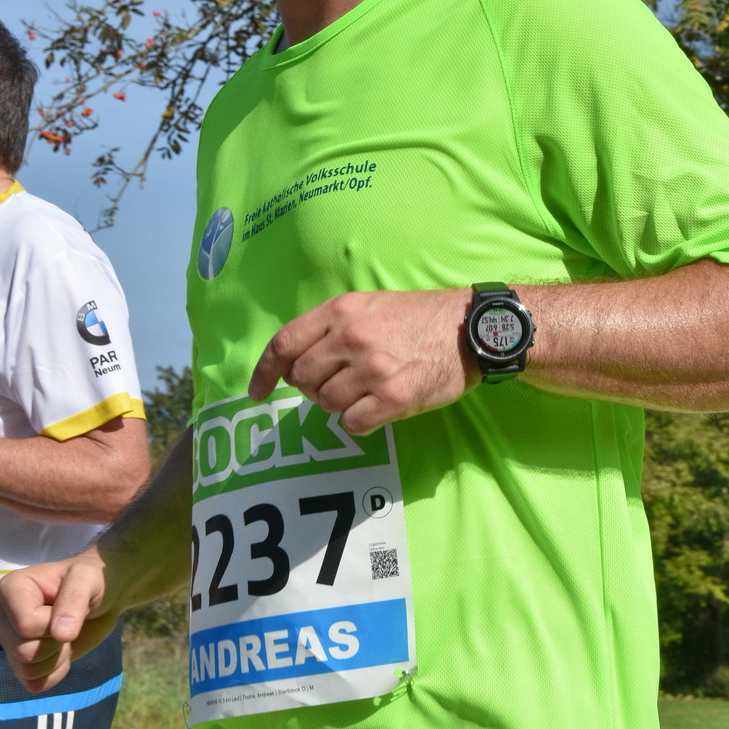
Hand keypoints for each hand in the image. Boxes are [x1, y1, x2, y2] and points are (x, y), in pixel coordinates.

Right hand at [0, 549, 116, 692]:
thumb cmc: (91, 580)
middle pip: (23, 651)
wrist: (101, 596)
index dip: (52, 625)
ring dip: (56, 658)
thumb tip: (61, 634)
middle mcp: (2, 614)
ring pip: (26, 670)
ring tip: (66, 636)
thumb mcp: (88, 578)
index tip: (67, 608)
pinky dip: (54, 673)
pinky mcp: (20, 660)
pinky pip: (33, 684)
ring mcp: (9, 639)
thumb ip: (74, 600)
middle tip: (68, 624)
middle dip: (55, 643)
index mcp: (11, 588)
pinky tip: (63, 652)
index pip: (25, 626)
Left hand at [249, 288, 477, 434]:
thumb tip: (298, 363)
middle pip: (303, 380)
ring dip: (339, 404)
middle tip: (337, 383)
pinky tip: (377, 407)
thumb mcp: (369, 305)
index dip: (264, 373)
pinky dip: (360, 421)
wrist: (470, 329)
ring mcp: (372, 369)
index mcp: (340, 311)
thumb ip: (331, 328)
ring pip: (327, 404)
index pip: (284, 344)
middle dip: (312, 388)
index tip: (258, 392)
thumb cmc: (419, 316)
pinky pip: (353, 423)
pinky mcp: (394, 398)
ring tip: (365, 391)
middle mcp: (351, 338)